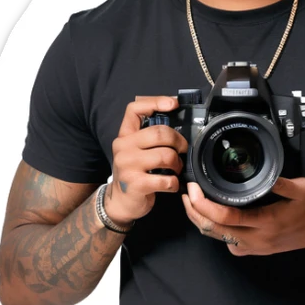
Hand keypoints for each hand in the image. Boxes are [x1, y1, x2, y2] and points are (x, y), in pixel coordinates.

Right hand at [106, 96, 188, 225]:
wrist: (121, 202)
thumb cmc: (135, 173)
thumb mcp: (136, 151)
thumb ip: (150, 137)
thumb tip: (177, 122)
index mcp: (125, 136)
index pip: (134, 109)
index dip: (155, 101)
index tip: (173, 104)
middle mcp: (123, 147)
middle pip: (159, 132)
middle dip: (179, 141)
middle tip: (183, 150)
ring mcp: (128, 166)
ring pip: (166, 156)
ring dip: (178, 164)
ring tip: (177, 168)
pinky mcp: (136, 184)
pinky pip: (166, 180)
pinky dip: (174, 183)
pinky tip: (172, 185)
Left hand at [181, 176, 304, 255]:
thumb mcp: (303, 189)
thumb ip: (283, 182)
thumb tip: (268, 175)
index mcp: (265, 222)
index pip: (224, 217)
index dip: (203, 203)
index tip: (194, 188)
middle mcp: (256, 238)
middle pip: (213, 230)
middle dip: (194, 211)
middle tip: (187, 193)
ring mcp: (253, 247)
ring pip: (217, 238)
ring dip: (201, 221)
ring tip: (194, 203)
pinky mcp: (253, 250)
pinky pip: (227, 243)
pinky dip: (215, 231)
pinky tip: (213, 217)